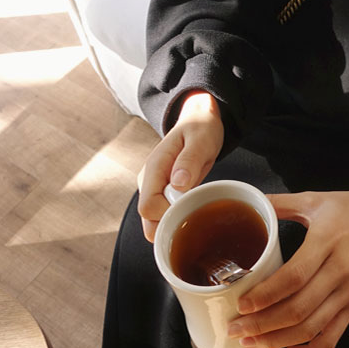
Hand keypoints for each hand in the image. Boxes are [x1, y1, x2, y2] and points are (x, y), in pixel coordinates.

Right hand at [137, 91, 223, 241]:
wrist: (199, 122)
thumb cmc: (200, 129)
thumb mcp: (201, 139)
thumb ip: (188, 160)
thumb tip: (178, 184)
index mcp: (154, 168)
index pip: (148, 206)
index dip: (168, 214)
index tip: (190, 206)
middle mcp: (148, 182)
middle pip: (148, 220)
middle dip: (170, 225)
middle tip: (195, 213)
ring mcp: (153, 190)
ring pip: (154, 223)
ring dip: (174, 225)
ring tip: (196, 211)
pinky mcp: (162, 195)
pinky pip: (164, 218)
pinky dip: (177, 222)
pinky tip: (193, 214)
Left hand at [227, 191, 348, 347]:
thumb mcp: (315, 200)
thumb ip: (280, 204)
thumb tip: (249, 203)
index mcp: (326, 243)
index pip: (293, 278)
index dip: (265, 295)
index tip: (242, 304)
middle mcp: (339, 273)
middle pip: (298, 309)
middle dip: (262, 324)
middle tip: (235, 329)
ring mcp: (348, 293)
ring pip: (311, 327)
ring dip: (278, 340)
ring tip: (251, 342)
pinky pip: (333, 336)